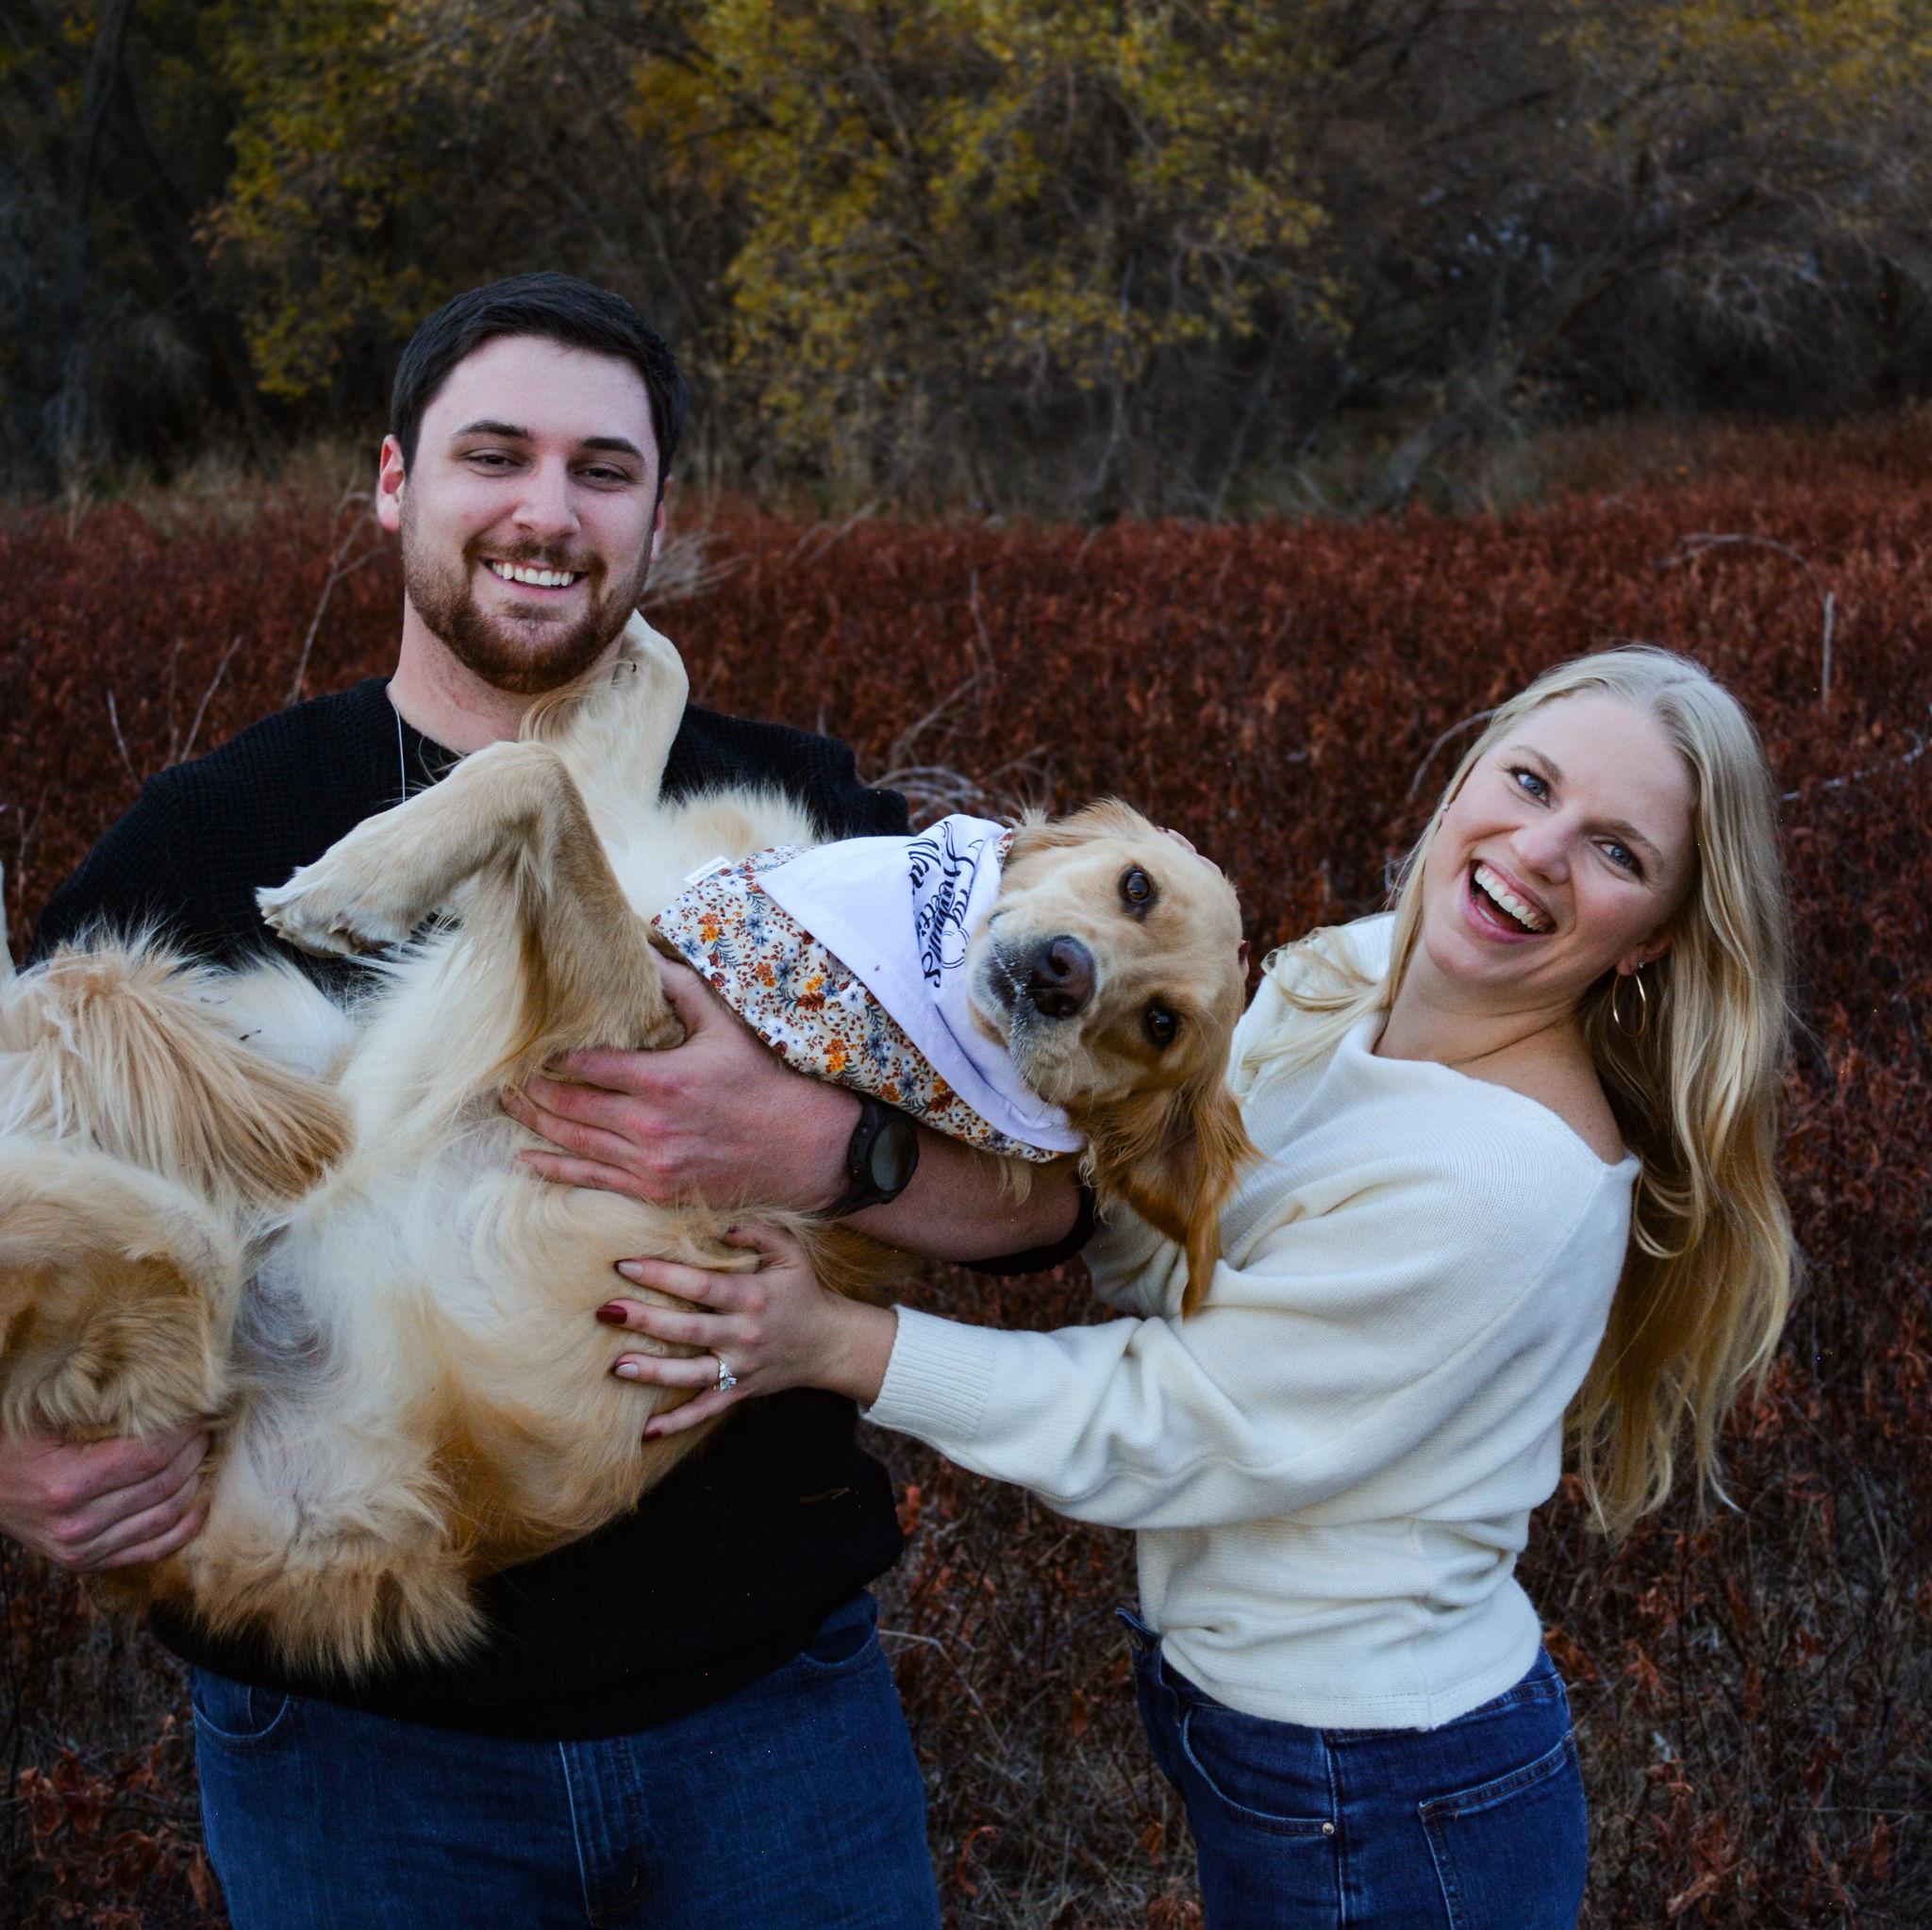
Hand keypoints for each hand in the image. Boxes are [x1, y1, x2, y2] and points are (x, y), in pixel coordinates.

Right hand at [0, 1421, 209, 1572]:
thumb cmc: (13, 1444)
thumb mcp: (47, 1419)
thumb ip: (100, 1410)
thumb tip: (160, 1389)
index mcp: (67, 1484)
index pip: (150, 1457)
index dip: (183, 1433)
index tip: (198, 1412)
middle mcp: (77, 1524)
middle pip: (163, 1485)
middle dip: (194, 1452)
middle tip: (207, 1427)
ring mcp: (81, 1549)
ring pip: (164, 1516)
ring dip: (195, 1482)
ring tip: (204, 1454)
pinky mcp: (85, 1562)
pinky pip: (151, 1550)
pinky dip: (184, 1527)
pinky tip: (202, 1502)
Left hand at [505, 960, 860, 1211]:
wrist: (810, 1150)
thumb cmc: (771, 1083)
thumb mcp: (727, 1028)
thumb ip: (681, 988)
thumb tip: (646, 951)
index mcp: (663, 1079)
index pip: (586, 1064)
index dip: (551, 1055)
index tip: (527, 1044)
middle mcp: (649, 1125)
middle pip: (569, 1104)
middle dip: (531, 1089)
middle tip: (500, 1076)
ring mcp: (651, 1163)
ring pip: (574, 1141)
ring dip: (535, 1123)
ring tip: (506, 1107)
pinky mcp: (658, 1190)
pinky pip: (594, 1179)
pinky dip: (557, 1168)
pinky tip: (530, 1158)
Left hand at [598, 1224, 897, 1436]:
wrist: (830, 1343)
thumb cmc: (802, 1291)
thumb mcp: (790, 1253)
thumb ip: (758, 1232)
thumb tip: (720, 1224)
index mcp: (751, 1296)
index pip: (700, 1286)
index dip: (662, 1274)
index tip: (625, 1264)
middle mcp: (743, 1334)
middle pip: (687, 1329)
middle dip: (645, 1319)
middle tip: (606, 1310)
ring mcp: (740, 1367)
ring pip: (691, 1374)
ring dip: (653, 1372)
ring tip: (617, 1366)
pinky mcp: (739, 1391)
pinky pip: (706, 1410)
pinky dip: (678, 1422)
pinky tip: (646, 1431)